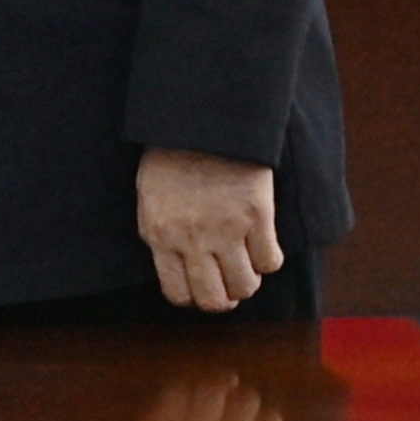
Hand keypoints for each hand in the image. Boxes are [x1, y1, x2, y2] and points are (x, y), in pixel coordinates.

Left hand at [135, 146, 283, 313]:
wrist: (203, 121)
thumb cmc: (172, 156)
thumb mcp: (150, 199)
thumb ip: (161, 236)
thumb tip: (178, 267)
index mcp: (160, 236)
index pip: (178, 293)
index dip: (194, 297)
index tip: (204, 287)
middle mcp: (191, 240)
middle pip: (214, 299)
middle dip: (224, 298)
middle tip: (230, 282)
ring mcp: (226, 230)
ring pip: (245, 286)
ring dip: (248, 281)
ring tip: (247, 263)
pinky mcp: (257, 216)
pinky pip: (270, 261)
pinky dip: (269, 259)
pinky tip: (263, 244)